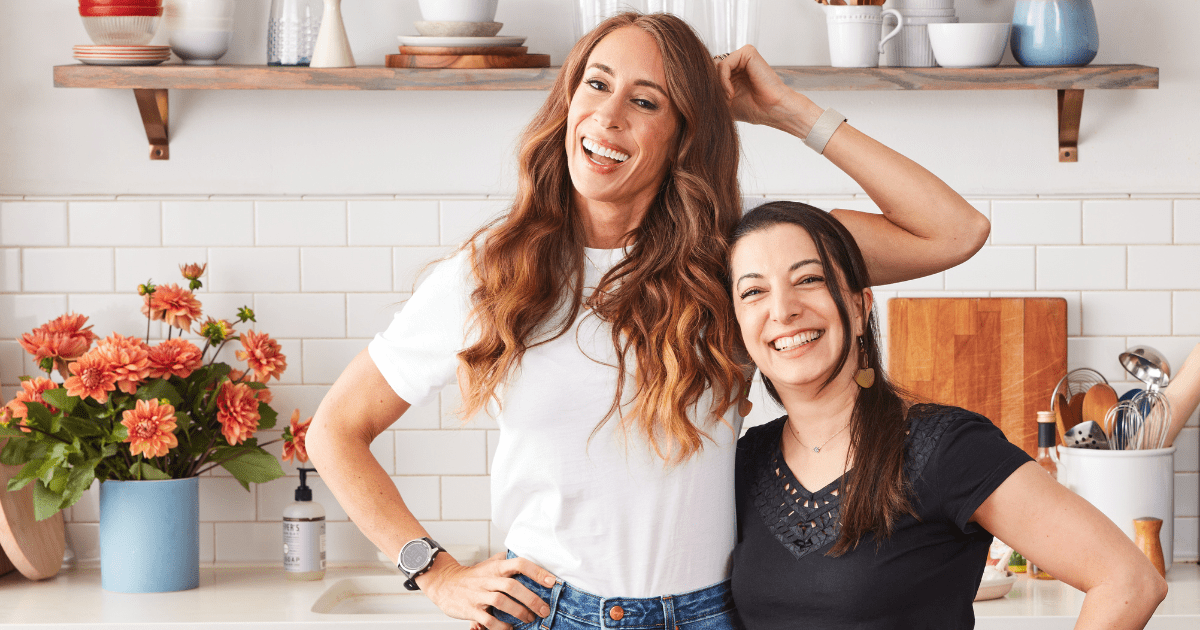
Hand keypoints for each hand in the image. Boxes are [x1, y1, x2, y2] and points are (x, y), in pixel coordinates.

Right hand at [419, 552, 557, 629]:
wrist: (444, 583)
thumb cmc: (471, 576)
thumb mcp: (488, 563)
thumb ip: (506, 560)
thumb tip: (526, 557)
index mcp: (495, 567)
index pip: (519, 563)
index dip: (536, 572)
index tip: (551, 581)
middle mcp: (488, 579)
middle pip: (512, 586)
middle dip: (532, 599)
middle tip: (544, 610)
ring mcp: (478, 594)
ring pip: (502, 602)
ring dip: (519, 612)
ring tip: (529, 619)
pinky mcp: (470, 609)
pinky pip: (488, 619)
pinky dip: (501, 626)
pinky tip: (510, 629)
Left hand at [713, 45, 796, 127]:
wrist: (772, 111)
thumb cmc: (753, 109)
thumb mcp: (722, 102)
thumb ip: (709, 92)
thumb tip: (687, 88)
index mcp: (731, 72)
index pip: (708, 72)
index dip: (705, 87)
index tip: (711, 104)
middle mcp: (736, 62)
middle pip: (709, 67)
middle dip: (710, 86)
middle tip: (720, 102)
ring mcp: (742, 56)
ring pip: (714, 66)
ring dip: (717, 86)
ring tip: (728, 99)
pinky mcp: (747, 52)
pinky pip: (724, 63)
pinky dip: (723, 80)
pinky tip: (731, 93)